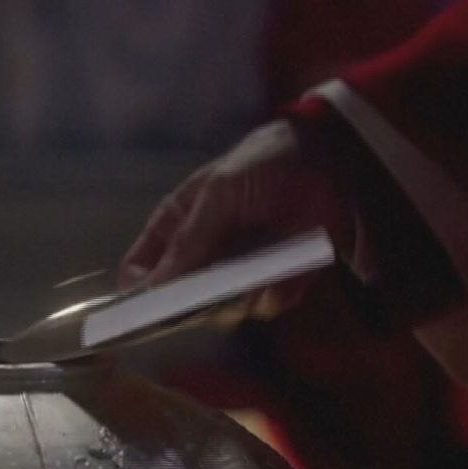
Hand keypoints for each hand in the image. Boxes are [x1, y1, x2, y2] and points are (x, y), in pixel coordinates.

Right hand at [119, 118, 353, 317]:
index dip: (139, 293)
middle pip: (180, 301)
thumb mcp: (220, 191)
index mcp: (178, 227)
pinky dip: (272, 296)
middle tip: (209, 295)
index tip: (147, 310)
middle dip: (192, 305)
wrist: (328, 157)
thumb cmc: (263, 163)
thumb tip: (157, 286)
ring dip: (234, 303)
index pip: (142, 270)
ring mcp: (240, 271)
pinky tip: (278, 278)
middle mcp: (205, 255)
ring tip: (249, 282)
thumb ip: (190, 238)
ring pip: (222, 311)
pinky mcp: (277, 280)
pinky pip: (265, 306)